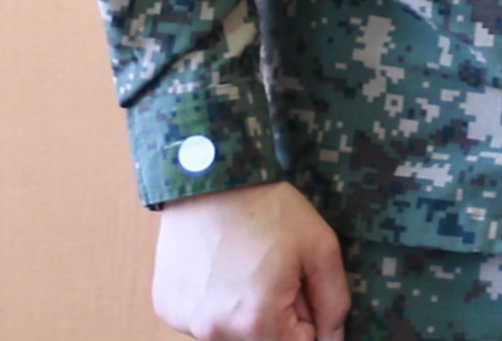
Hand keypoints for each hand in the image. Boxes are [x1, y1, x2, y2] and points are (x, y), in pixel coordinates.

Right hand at [151, 182, 346, 340]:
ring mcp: (186, 322)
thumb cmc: (269, 210)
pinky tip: (218, 269)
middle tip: (273, 272)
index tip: (300, 286)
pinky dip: (215, 304)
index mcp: (257, 321)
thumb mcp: (319, 249)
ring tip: (244, 267)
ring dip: (244, 313)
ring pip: (231, 334)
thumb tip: (334, 340)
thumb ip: (333, 303)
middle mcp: (215, 331)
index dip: (307, 319)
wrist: (211, 178)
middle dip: (276, 317)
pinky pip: (202, 320)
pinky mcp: (166, 309)